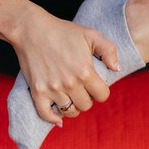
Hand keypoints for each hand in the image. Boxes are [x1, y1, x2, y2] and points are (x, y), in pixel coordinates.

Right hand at [10, 8, 120, 125]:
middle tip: (81, 88)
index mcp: (85, 71)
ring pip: (69, 111)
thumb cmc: (62, 31)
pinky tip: (58, 118)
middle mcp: (69, 83)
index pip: (102, 95)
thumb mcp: (90, 34)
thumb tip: (117, 69)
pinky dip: (53, 119)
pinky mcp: (37, 91)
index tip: (95, 85)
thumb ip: (108, 50)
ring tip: (71, 97)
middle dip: (87, 98)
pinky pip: (45, 114)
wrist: (31, 29)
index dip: (101, 91)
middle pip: (86, 106)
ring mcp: (52, 89)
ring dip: (73, 107)